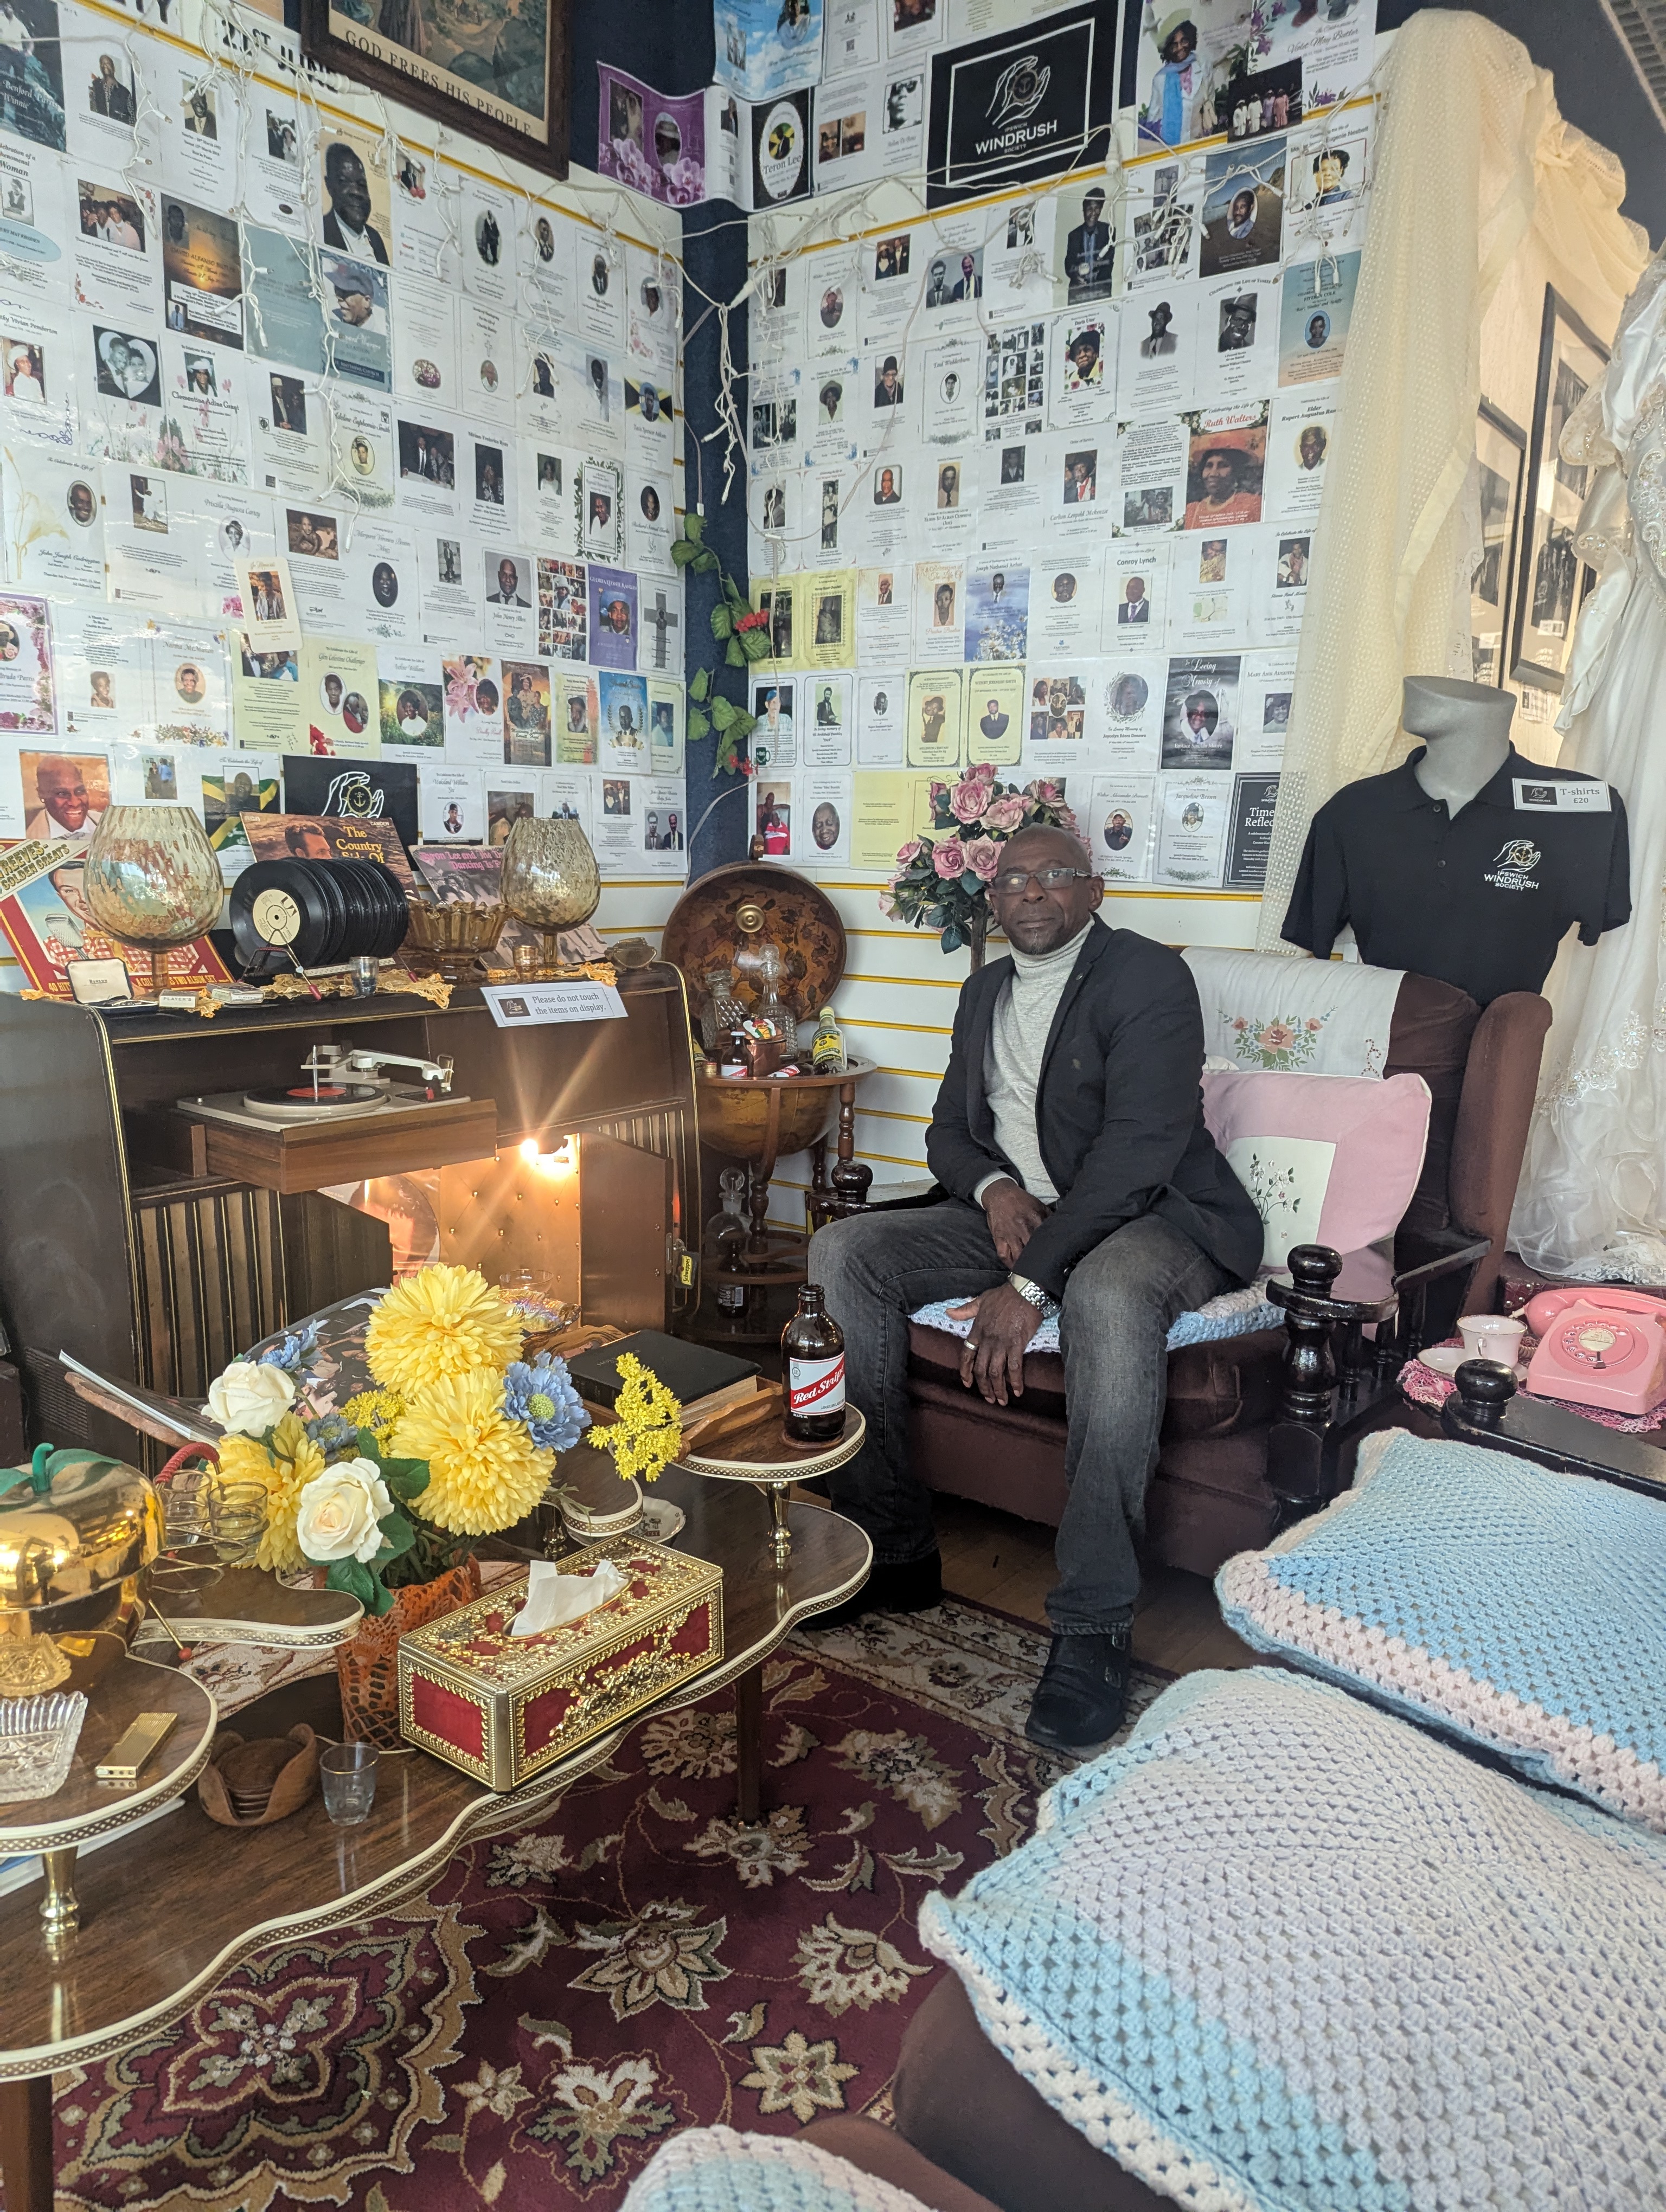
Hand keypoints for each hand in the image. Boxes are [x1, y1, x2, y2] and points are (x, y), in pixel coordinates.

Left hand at [958, 1283, 1038, 1406]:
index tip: (967, 1383)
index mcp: (977, 1330)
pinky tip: (1017, 1391)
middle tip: (989, 1399)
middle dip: (983, 1387)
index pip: (966, 1354)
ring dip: (997, 1388)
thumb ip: (965, 1310)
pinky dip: (1015, 1381)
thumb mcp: (981, 1300)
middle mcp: (987, 1339)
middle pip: (981, 1369)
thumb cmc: (1004, 1294)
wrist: (1026, 1289)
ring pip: (995, 1372)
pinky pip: (1014, 1367)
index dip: (965, 1371)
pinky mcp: (1017, 1343)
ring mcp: (1002, 1342)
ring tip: (1001, 1400)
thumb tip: (948, 1312)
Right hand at [981, 1177, 1048, 1267]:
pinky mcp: (999, 1238)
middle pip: (1032, 1250)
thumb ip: (1049, 1217)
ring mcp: (1010, 1235)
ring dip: (1024, 1266)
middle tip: (1043, 1270)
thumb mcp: (1039, 1205)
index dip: (1050, 1251)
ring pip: (1018, 1256)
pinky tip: (1014, 1268)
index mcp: (1035, 1220)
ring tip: (1029, 1274)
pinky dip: (1009, 1263)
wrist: (999, 1195)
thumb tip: (1061, 1226)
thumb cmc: (1020, 1201)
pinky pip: (1003, 1255)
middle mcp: (1023, 1229)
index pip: (1045, 1239)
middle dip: (1038, 1261)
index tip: (1054, 1259)